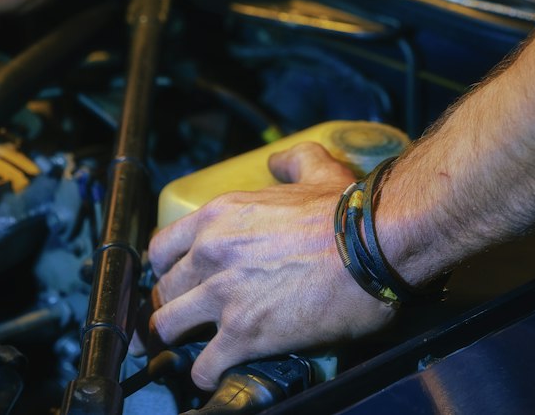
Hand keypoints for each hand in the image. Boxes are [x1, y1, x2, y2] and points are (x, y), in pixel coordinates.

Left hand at [148, 142, 394, 390]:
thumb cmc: (345, 210)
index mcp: (220, 214)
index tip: (180, 279)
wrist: (372, 246)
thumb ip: (291, 161)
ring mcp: (223, 294)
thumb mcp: (315, 170)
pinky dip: (206, 373)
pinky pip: (202, 367)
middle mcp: (211, 252)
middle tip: (185, 318)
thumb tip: (278, 161)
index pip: (162, 246)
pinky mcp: (242, 334)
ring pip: (166, 326)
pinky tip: (216, 372)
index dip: (168, 266)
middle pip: (162, 288)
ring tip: (190, 349)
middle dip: (170, 305)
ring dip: (175, 341)